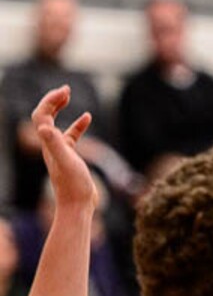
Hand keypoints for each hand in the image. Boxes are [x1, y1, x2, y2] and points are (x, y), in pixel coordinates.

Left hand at [31, 86, 97, 209]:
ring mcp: (60, 152)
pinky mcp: (71, 158)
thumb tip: (43, 128)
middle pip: (44, 118)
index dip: (50, 101)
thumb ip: (55, 144)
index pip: (42, 116)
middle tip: (66, 89)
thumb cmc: (73, 186)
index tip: (65, 91)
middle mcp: (51, 146)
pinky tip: (87, 118)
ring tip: (69, 95)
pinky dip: (78, 125)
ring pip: (56, 125)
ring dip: (60, 108)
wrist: (78, 206)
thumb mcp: (66, 161)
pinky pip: (71, 136)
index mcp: (48, 143)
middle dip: (52, 101)